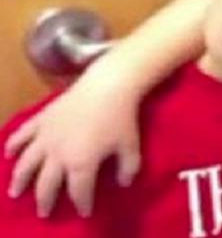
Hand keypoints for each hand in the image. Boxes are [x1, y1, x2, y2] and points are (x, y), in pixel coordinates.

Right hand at [4, 69, 141, 217]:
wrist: (108, 85)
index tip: (84, 212)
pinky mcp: (41, 119)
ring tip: (15, 192)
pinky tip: (8, 154)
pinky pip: (21, 135)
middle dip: (45, 200)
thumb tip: (124, 183)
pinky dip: (12, 145)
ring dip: (19, 180)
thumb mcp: (131, 147)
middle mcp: (58, 154)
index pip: (80, 191)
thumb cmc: (121, 117)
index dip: (82, 203)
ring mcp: (46, 136)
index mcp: (81, 163)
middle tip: (43, 213)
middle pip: (47, 184)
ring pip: (26, 164)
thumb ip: (128, 168)